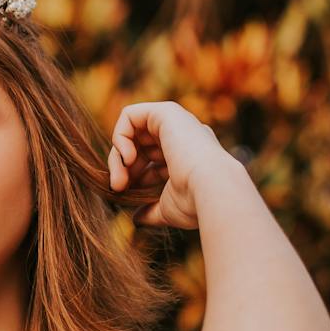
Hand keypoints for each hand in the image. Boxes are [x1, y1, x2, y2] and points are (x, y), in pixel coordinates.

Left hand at [106, 102, 231, 228]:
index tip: (127, 193)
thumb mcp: (168, 208)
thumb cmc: (194, 202)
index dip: (136, 177)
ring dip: (118, 157)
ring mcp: (176, 122)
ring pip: (132, 133)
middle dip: (122, 168)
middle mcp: (183, 136)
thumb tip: (137, 219)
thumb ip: (152, 210)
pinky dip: (120, 135)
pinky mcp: (166, 111)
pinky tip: (127, 158)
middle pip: (139, 146)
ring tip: (119, 179)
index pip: (153, 162)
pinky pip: (130, 115)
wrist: (212, 188)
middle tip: (118, 188)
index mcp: (188, 156)